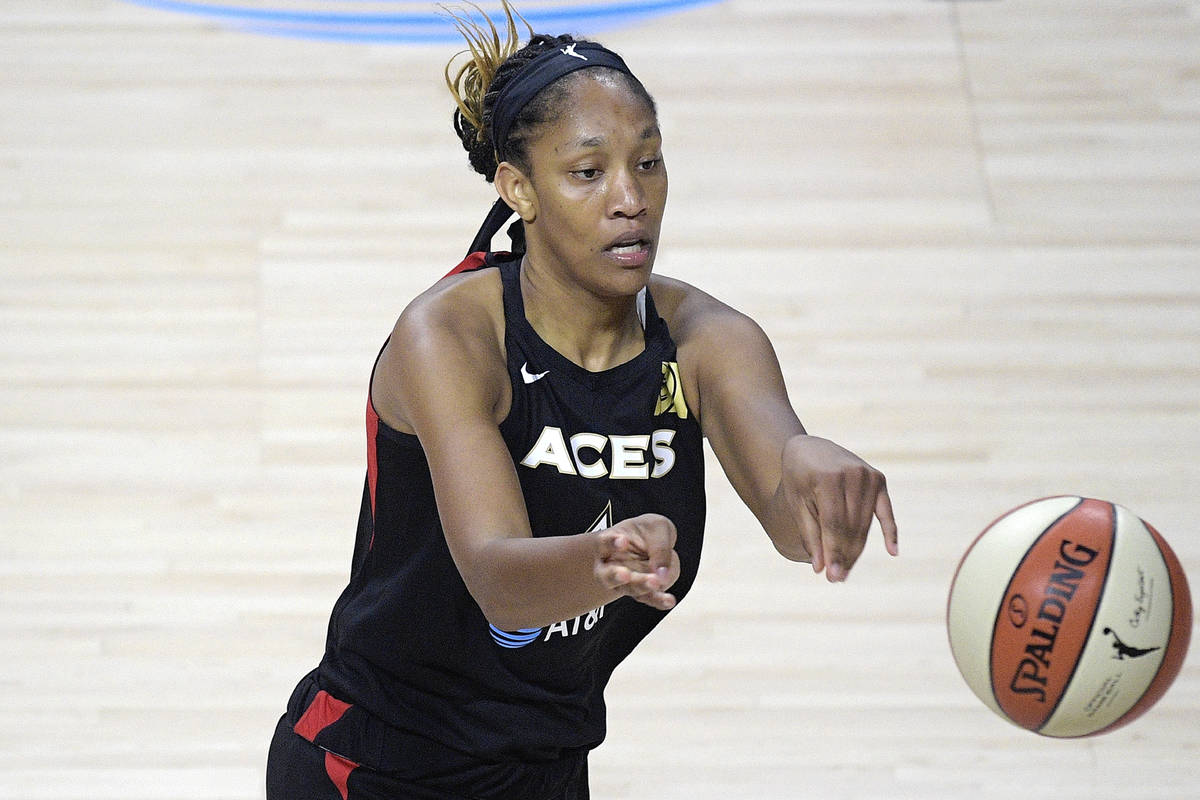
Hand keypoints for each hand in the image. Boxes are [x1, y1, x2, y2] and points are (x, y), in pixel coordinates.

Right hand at [595, 514, 680, 609]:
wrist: (653, 543)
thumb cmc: (650, 532)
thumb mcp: (658, 528)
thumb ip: (659, 547)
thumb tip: (661, 574)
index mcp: (609, 543)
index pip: (604, 543)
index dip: (611, 542)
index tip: (622, 541)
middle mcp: (611, 566)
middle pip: (609, 575)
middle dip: (616, 575)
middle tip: (626, 574)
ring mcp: (625, 582)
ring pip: (630, 588)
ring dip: (642, 586)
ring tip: (654, 582)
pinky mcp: (640, 592)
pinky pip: (648, 598)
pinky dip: (659, 600)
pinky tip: (669, 600)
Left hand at [776, 435, 897, 581]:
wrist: (811, 447)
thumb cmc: (798, 477)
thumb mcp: (796, 503)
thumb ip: (809, 533)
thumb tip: (820, 568)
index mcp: (828, 478)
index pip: (834, 525)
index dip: (833, 552)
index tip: (830, 576)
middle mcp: (852, 475)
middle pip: (851, 527)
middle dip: (845, 555)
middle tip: (837, 579)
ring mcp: (868, 476)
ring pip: (865, 524)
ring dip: (857, 550)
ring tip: (846, 571)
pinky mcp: (878, 479)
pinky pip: (886, 511)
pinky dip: (890, 531)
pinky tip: (893, 551)